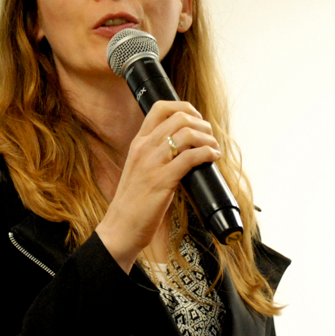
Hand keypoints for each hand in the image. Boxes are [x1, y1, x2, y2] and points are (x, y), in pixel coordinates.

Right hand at [96, 101, 221, 272]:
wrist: (120, 227)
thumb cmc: (133, 202)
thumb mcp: (139, 169)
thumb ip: (155, 154)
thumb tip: (184, 147)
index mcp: (138, 143)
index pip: (160, 108)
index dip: (184, 107)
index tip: (197, 118)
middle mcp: (144, 149)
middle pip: (179, 118)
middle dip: (202, 124)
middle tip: (210, 136)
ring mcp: (152, 164)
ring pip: (187, 135)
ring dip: (208, 139)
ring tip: (214, 148)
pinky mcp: (162, 181)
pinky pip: (190, 158)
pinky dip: (207, 154)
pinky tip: (212, 158)